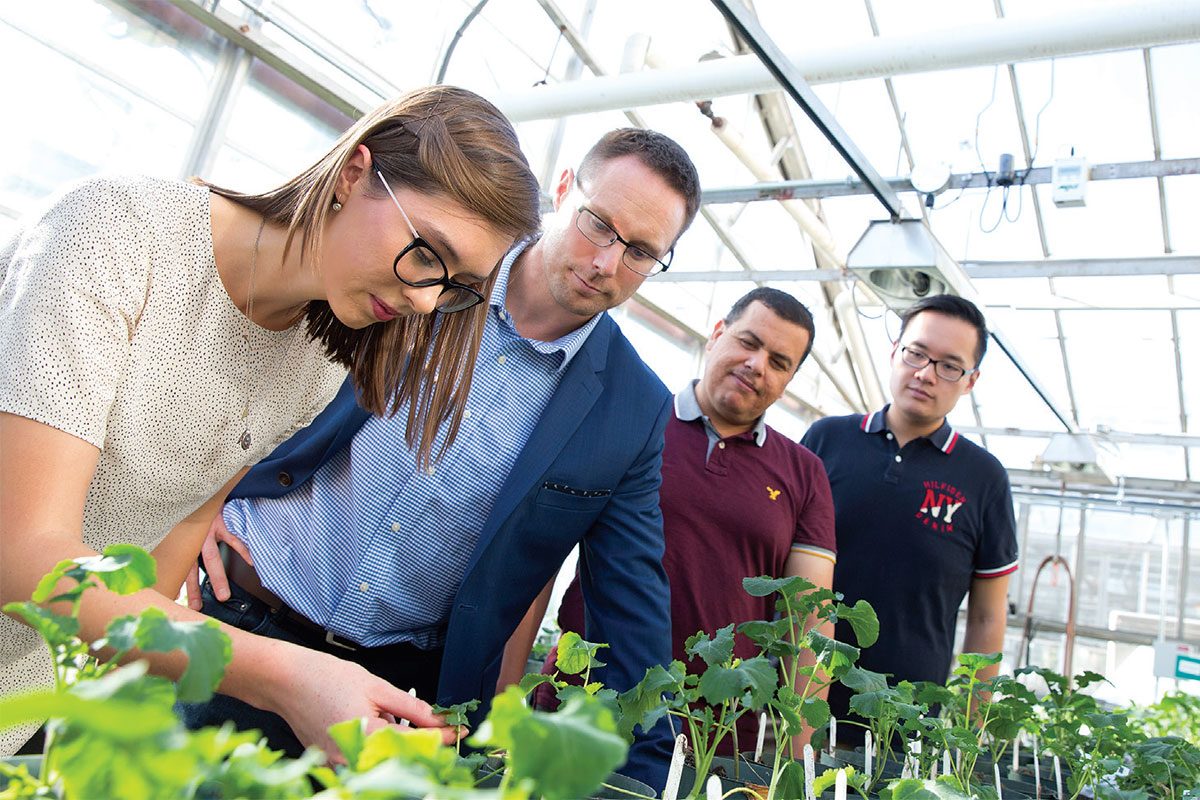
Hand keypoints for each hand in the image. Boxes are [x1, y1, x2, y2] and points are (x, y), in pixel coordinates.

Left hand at [184, 507, 253, 609]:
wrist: (209, 484)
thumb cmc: (200, 506)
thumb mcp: (186, 522)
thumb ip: (184, 538)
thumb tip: (178, 554)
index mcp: (184, 541)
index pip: (179, 567)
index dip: (177, 584)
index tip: (176, 602)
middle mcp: (192, 538)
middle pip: (192, 568)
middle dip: (194, 589)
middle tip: (196, 607)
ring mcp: (207, 531)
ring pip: (211, 558)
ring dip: (218, 578)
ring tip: (223, 595)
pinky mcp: (222, 521)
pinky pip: (234, 539)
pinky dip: (244, 551)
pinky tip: (252, 563)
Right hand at [273, 648, 459, 760]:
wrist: (286, 680)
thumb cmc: (326, 678)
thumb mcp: (377, 686)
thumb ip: (412, 708)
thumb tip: (439, 720)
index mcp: (368, 736)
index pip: (417, 743)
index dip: (443, 737)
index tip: (461, 731)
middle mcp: (352, 757)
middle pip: (400, 755)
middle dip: (417, 739)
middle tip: (423, 718)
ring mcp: (339, 764)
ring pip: (382, 758)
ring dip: (392, 741)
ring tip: (379, 712)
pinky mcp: (331, 763)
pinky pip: (363, 758)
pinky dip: (373, 743)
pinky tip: (365, 721)